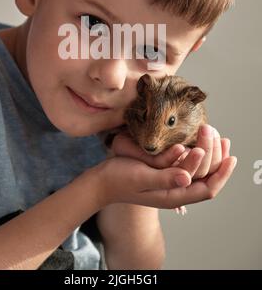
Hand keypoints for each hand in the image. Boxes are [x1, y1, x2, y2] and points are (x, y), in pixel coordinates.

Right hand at [99, 127, 235, 207]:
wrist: (101, 180)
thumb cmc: (118, 179)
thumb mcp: (141, 177)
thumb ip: (164, 178)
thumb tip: (187, 177)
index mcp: (172, 196)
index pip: (206, 189)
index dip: (221, 174)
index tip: (231, 157)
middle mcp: (174, 191)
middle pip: (205, 179)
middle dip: (217, 159)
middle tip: (220, 136)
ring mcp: (169, 182)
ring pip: (198, 171)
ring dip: (209, 154)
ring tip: (215, 135)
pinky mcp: (163, 172)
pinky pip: (186, 165)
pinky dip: (196, 152)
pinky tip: (196, 139)